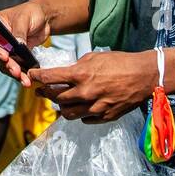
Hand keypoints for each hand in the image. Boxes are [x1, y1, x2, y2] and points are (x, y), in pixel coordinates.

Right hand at [0, 0, 50, 86]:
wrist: (44, 18)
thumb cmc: (31, 12)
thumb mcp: (24, 19)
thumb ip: (19, 31)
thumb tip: (17, 44)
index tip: (4, 56)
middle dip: (7, 65)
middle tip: (16, 72)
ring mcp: (8, 49)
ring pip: (6, 65)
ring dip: (14, 73)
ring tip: (25, 80)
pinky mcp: (17, 57)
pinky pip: (17, 67)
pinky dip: (22, 74)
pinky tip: (28, 80)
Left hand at [28, 50, 155, 122]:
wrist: (143, 76)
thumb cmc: (120, 62)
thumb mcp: (94, 57)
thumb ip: (77, 66)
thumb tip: (66, 73)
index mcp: (81, 75)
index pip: (50, 78)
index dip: (37, 76)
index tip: (31, 75)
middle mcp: (85, 93)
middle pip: (55, 98)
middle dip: (46, 93)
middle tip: (42, 90)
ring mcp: (94, 107)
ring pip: (68, 113)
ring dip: (61, 107)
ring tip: (60, 101)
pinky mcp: (104, 117)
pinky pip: (84, 119)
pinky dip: (80, 113)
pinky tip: (81, 106)